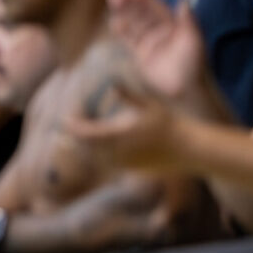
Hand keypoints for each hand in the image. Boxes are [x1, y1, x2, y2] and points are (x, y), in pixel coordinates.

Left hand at [67, 81, 184, 169]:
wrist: (190, 150)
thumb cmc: (171, 123)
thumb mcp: (150, 105)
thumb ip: (129, 95)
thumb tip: (113, 82)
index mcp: (123, 135)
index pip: (88, 133)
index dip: (73, 126)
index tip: (65, 118)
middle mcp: (121, 152)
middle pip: (86, 148)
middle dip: (73, 138)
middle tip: (63, 128)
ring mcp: (126, 164)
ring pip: (95, 159)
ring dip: (82, 148)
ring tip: (72, 138)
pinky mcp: (132, 170)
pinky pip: (107, 164)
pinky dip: (95, 156)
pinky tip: (92, 148)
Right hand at [103, 0, 208, 99]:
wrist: (185, 89)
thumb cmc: (193, 64)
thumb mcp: (193, 39)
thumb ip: (187, 19)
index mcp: (172, 23)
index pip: (153, 5)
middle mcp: (158, 29)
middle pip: (139, 11)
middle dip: (127, 0)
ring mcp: (148, 41)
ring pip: (132, 22)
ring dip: (122, 11)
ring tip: (111, 1)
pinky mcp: (139, 54)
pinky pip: (128, 38)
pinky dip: (121, 30)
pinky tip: (114, 22)